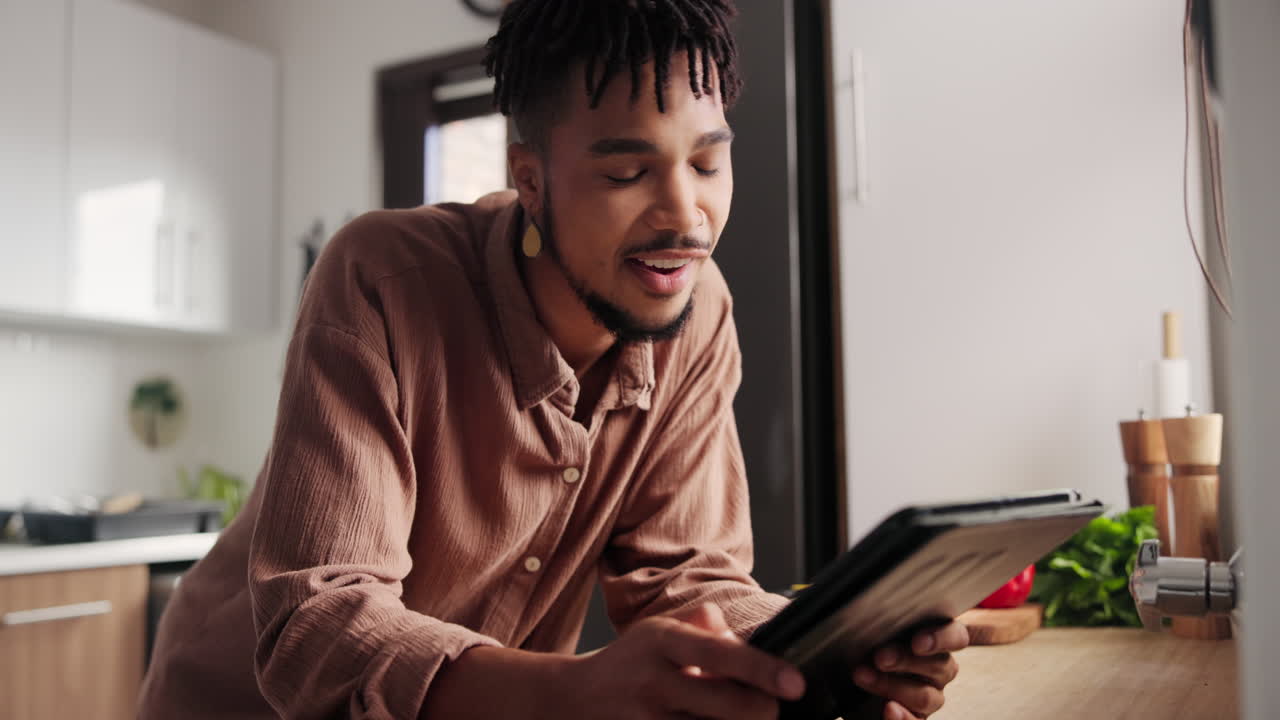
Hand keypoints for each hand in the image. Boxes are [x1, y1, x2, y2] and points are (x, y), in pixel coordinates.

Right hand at [569, 602, 806, 718]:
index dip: (763, 670)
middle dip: (763, 711)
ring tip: (743, 716)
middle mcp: (655, 682)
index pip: (721, 654)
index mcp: (663, 641)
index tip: (796, 683)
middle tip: (770, 708)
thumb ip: (706, 624)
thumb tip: (745, 641)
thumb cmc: (631, 662)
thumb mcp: (660, 628)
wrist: (574, 698)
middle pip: (727, 705)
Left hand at [851, 621, 968, 718]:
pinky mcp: (916, 717)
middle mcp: (938, 668)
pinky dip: (902, 718)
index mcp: (935, 640)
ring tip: (863, 676)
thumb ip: (882, 619)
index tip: (917, 642)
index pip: (955, 636)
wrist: (849, 679)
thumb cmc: (866, 646)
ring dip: (892, 686)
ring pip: (926, 696)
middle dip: (906, 661)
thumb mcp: (872, 629)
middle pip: (939, 666)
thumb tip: (870, 602)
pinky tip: (889, 709)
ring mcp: (930, 695)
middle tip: (879, 657)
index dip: (941, 638)